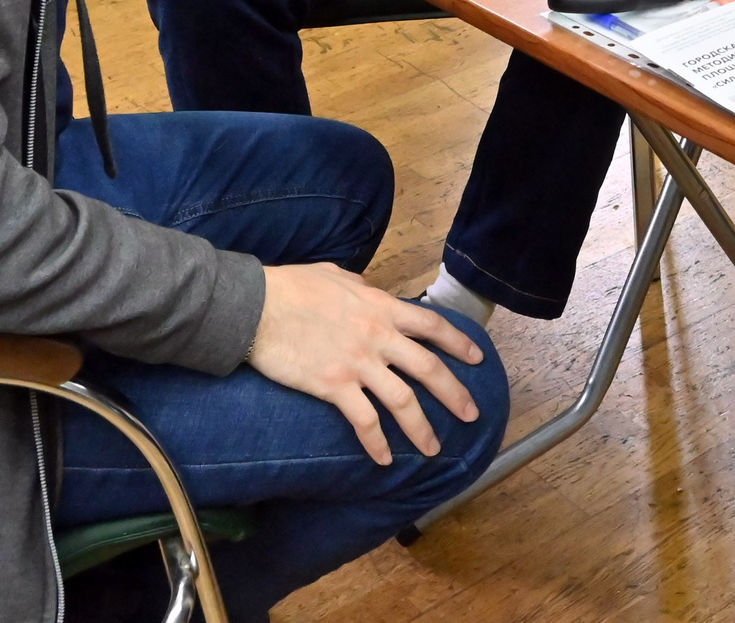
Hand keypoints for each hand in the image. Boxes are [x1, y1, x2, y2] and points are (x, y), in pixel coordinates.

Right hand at [248, 262, 485, 464]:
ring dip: (421, 429)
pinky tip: (383, 459)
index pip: (431, 326)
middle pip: (428, 369)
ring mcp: (358, 363)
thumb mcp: (335, 276)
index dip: (458, 342)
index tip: (477, 358)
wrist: (257, 307)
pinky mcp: (334, 386)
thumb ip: (358, 286)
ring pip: (403, 401)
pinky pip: (364, 421)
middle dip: (454, 393)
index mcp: (381, 307)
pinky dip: (376, 443)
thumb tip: (366, 289)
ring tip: (433, 449)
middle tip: (471, 414)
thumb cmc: (291, 287)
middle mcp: (378, 336)